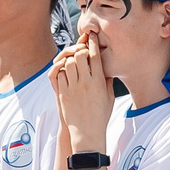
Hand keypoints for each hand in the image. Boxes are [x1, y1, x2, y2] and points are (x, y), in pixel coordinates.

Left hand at [52, 35, 115, 157]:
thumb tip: (106, 68)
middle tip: (81, 51)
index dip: (92, 43)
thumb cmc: (101, 116)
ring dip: (70, 60)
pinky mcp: (62, 94)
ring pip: (67, 63)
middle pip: (79, 55)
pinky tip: (67, 73)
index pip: (95, 56)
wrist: (87, 134)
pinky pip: (59, 75)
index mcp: (99, 82)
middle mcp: (85, 82)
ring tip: (73, 63)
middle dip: (80, 50)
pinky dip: (62, 71)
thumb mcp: (109, 97)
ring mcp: (72, 88)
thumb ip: (108, 81)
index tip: (91, 36)